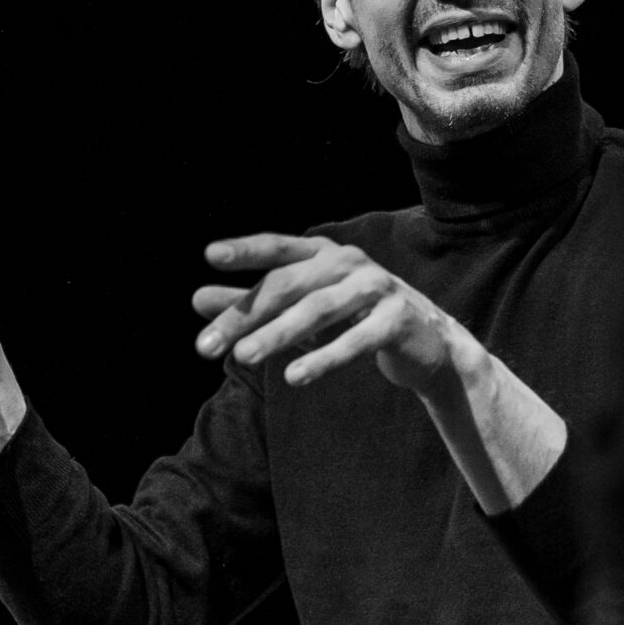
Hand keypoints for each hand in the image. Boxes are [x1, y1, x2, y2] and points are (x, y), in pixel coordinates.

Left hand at [192, 234, 475, 395]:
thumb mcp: (301, 311)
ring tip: (242, 358)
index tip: (211, 255)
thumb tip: (196, 299)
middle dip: (245, 315)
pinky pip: (356, 339)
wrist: (427, 344)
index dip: (247, 250)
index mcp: (324, 253)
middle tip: (205, 346)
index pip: (279, 248)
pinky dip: (325, 358)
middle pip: (288, 285)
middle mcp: (350, 262)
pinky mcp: (398, 319)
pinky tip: (295, 376)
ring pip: (319, 310)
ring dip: (277, 334)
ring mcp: (377, 287)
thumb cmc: (354, 320)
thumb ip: (252, 304)